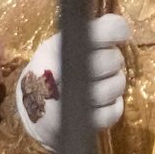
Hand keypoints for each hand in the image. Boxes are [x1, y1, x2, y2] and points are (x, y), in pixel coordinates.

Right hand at [15, 14, 130, 151]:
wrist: (33, 110)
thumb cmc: (51, 70)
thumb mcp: (62, 43)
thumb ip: (93, 32)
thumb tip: (121, 28)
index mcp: (60, 47)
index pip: (102, 31)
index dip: (115, 31)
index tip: (121, 35)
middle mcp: (65, 71)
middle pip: (112, 59)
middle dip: (112, 61)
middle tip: (100, 65)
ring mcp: (75, 101)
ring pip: (117, 85)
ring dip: (113, 84)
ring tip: (98, 84)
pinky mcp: (83, 125)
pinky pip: (115, 111)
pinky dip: (112, 106)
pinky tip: (98, 102)